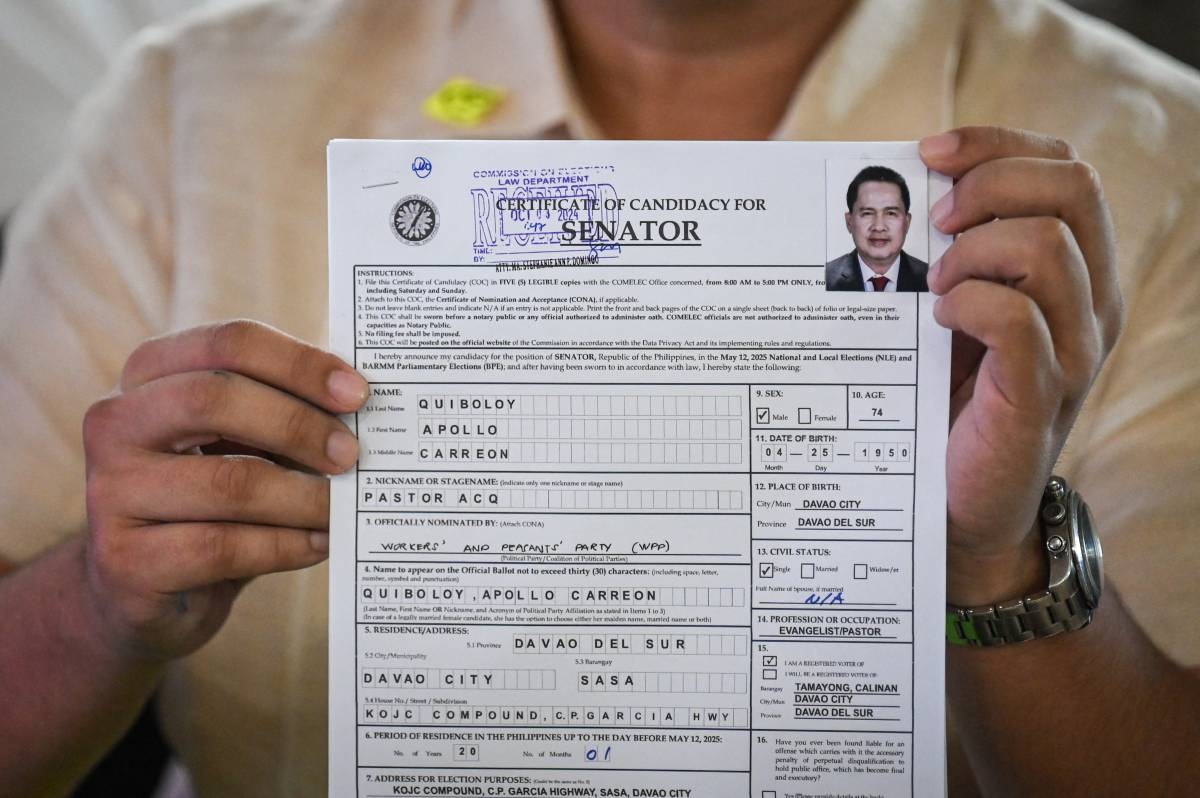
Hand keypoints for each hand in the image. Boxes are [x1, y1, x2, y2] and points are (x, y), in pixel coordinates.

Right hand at [81, 320, 368, 660]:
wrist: (144, 587)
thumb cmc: (210, 497)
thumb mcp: (240, 442)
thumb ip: (288, 412)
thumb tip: (362, 406)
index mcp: (149, 373)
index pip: (229, 343)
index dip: (300, 364)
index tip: (358, 394)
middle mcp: (116, 423)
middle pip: (215, 399)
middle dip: (298, 425)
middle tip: (352, 454)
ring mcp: (112, 493)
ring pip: (227, 483)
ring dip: (302, 497)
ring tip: (343, 508)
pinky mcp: (125, 561)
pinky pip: (222, 547)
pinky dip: (285, 546)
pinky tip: (317, 544)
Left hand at [919, 127, 1123, 605]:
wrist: (960, 500)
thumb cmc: (948, 396)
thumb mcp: (955, 308)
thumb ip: (951, 251)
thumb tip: (900, 179)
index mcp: (1075, 267)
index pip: (1065, 166)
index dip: (998, 143)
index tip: (930, 151)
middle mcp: (1091, 300)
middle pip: (1073, 186)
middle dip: (991, 183)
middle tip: (938, 223)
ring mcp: (1073, 347)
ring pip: (1046, 245)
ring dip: (973, 252)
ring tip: (937, 289)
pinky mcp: (1040, 393)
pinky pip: (1018, 318)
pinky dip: (969, 304)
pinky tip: (938, 322)